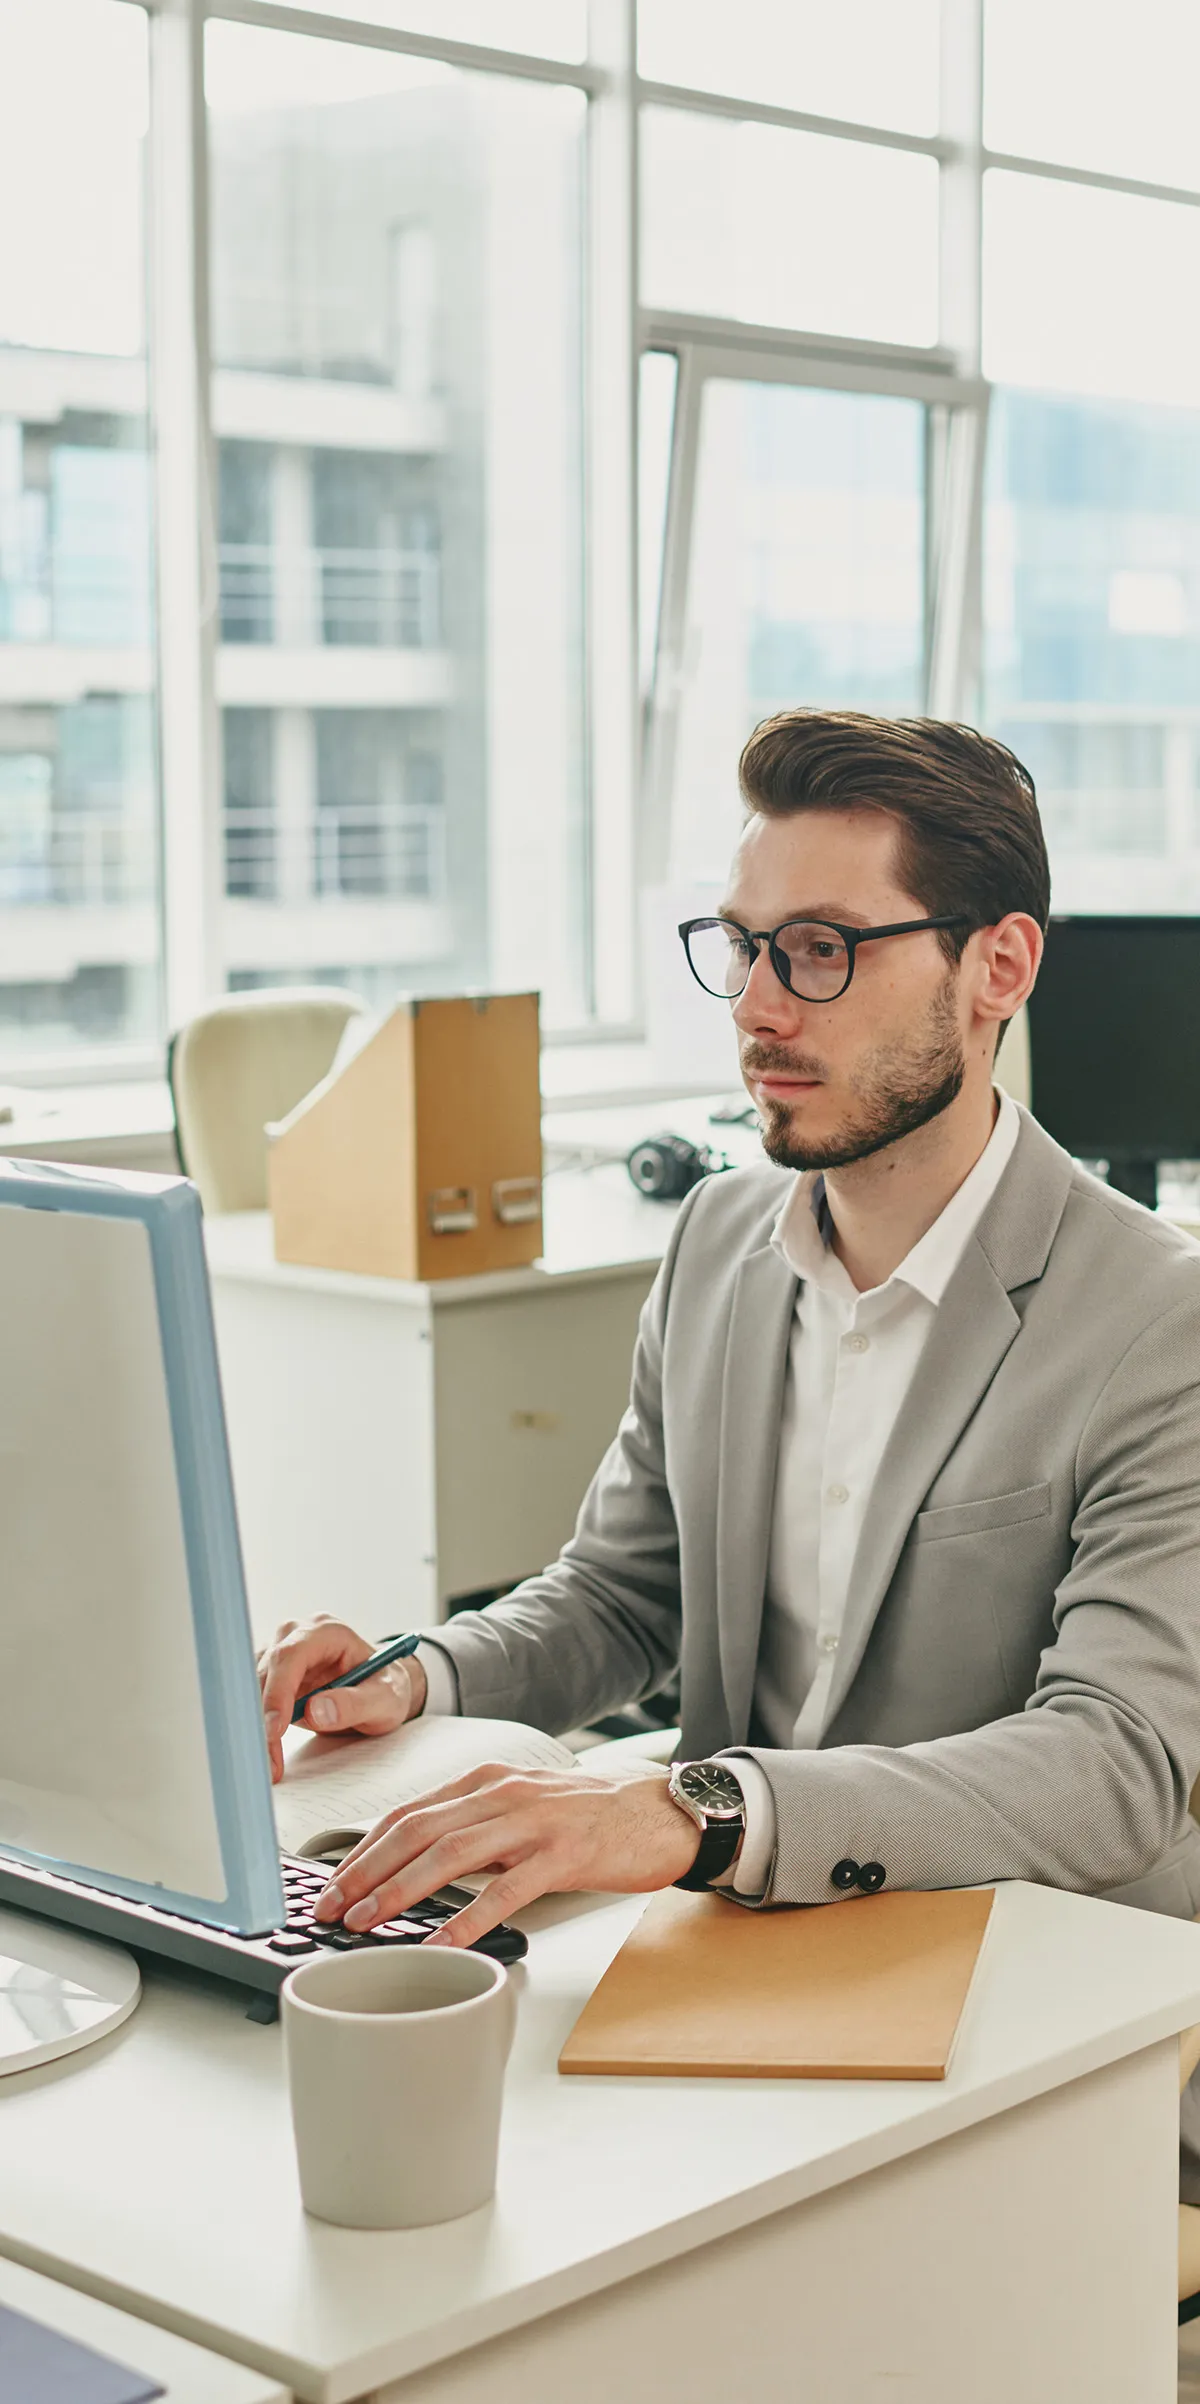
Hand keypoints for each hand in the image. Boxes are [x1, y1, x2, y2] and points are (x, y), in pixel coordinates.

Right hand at [256, 1614, 426, 1783]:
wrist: (380, 1692)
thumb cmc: (386, 1689)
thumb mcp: (385, 1698)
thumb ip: (355, 1703)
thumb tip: (315, 1711)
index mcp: (328, 1632)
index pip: (291, 1655)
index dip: (278, 1692)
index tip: (275, 1729)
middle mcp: (299, 1635)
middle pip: (266, 1672)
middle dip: (263, 1718)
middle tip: (267, 1759)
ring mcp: (282, 1652)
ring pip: (252, 1687)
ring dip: (257, 1726)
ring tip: (269, 1763)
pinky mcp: (272, 1674)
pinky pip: (253, 1697)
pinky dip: (258, 1726)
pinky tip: (266, 1751)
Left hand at [313, 1761, 701, 1945]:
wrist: (659, 1812)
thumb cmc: (588, 1817)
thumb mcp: (519, 1808)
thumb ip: (472, 1828)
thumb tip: (413, 1865)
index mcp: (484, 1782)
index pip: (406, 1813)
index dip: (362, 1849)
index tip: (331, 1884)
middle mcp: (501, 1793)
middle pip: (415, 1830)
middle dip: (364, 1872)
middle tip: (331, 1909)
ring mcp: (532, 1822)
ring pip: (449, 1854)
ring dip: (399, 1891)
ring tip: (367, 1922)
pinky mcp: (562, 1854)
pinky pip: (505, 1891)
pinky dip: (467, 1920)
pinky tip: (441, 1944)